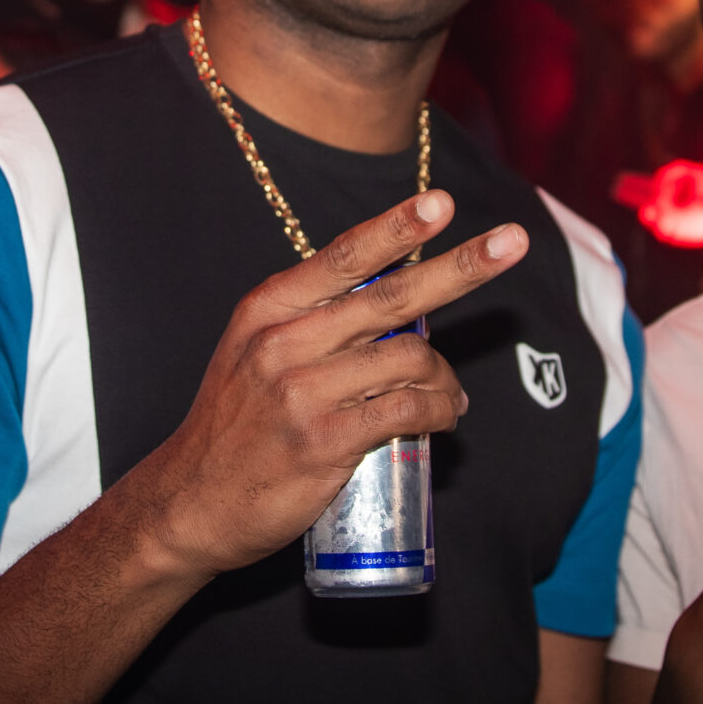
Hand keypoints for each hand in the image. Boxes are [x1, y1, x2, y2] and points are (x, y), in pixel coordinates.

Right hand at [123, 189, 525, 580]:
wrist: (190, 501)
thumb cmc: (237, 422)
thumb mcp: (253, 350)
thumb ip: (313, 320)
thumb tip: (395, 299)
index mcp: (268, 308)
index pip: (343, 256)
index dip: (397, 226)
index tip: (441, 203)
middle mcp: (284, 341)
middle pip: (392, 297)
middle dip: (461, 267)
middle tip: (512, 242)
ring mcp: (304, 392)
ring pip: (410, 359)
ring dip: (447, 377)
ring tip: (452, 396)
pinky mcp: (325, 441)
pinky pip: (407, 411)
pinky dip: (440, 411)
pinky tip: (447, 417)